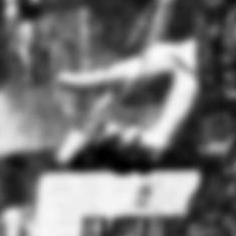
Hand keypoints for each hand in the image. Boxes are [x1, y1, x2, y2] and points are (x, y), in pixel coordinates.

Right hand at [56, 40, 197, 164]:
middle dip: (102, 149)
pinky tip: (142, 136)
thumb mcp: (114, 78)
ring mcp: (139, 141)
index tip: (62, 159)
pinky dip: (140, 156)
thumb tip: (60, 79)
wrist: (176, 71)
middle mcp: (119, 133)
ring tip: (131, 131)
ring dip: (122, 152)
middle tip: (111, 129)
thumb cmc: (145, 71)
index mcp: (104, 118)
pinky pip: (146, 164)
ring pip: (122, 165)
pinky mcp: (159, 144)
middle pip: (101, 157)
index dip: (72, 150)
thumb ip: (88, 83)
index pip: (83, 139)